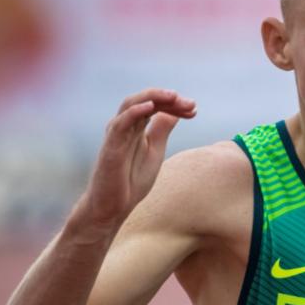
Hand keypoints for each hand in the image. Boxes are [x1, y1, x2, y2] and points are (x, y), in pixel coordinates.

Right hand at [78, 88, 196, 225]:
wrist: (112, 208)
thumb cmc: (131, 181)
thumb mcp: (154, 151)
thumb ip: (161, 131)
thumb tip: (175, 113)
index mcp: (136, 128)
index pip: (155, 106)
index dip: (174, 104)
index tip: (194, 109)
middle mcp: (125, 126)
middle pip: (144, 100)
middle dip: (168, 99)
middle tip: (190, 104)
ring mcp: (116, 135)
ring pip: (130, 105)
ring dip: (153, 98)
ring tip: (173, 96)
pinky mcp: (110, 147)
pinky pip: (120, 124)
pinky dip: (134, 112)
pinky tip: (150, 107)